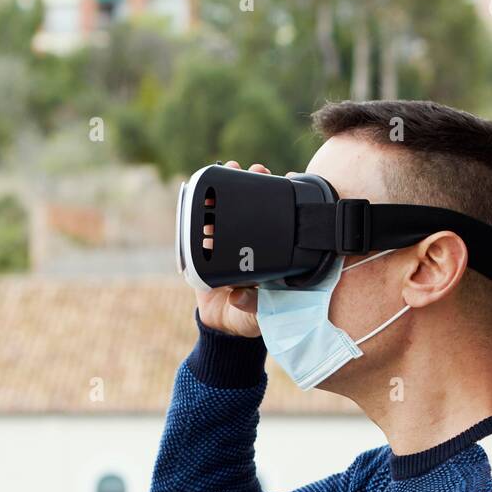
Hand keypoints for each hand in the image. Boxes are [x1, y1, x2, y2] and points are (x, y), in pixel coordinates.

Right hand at [196, 159, 268, 339]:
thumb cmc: (245, 319)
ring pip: (232, 210)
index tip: (285, 179)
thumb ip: (250, 307)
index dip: (281, 201)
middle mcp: (253, 244)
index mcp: (272, 255)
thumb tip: (237, 294)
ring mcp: (232, 243)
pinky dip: (206, 205)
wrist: (221, 325)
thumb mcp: (254, 317)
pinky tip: (206, 187)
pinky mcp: (210, 246)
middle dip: (256, 186)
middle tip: (258, 169)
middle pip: (256, 209)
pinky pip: (208, 222)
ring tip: (232, 167)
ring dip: (231, 188)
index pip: (279, 221)